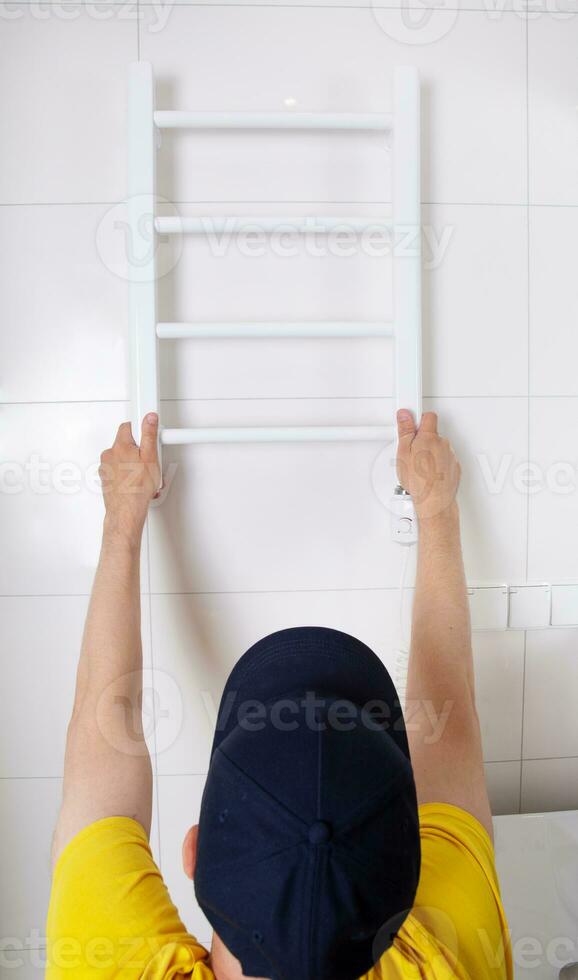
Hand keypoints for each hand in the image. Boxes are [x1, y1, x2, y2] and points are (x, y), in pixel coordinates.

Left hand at [99, 414, 160, 544]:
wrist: (126, 511)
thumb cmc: (136, 488)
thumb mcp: (150, 457)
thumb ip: (149, 434)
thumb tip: (149, 418)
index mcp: (119, 446)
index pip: (128, 426)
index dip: (140, 429)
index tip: (148, 433)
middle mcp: (109, 455)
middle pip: (126, 443)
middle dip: (139, 450)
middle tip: (149, 460)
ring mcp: (106, 468)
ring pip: (123, 458)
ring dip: (134, 463)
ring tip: (145, 474)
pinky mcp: (107, 479)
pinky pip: (119, 470)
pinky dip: (128, 474)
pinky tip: (138, 481)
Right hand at [396, 409, 460, 522]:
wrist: (434, 502)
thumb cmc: (419, 481)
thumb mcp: (403, 453)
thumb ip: (405, 431)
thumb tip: (405, 415)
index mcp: (429, 437)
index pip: (427, 416)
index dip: (417, 419)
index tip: (410, 421)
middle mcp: (443, 444)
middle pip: (432, 433)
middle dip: (422, 439)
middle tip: (411, 452)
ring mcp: (450, 455)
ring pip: (438, 447)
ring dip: (429, 453)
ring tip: (418, 467)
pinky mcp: (454, 466)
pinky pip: (444, 459)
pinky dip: (437, 464)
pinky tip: (427, 473)